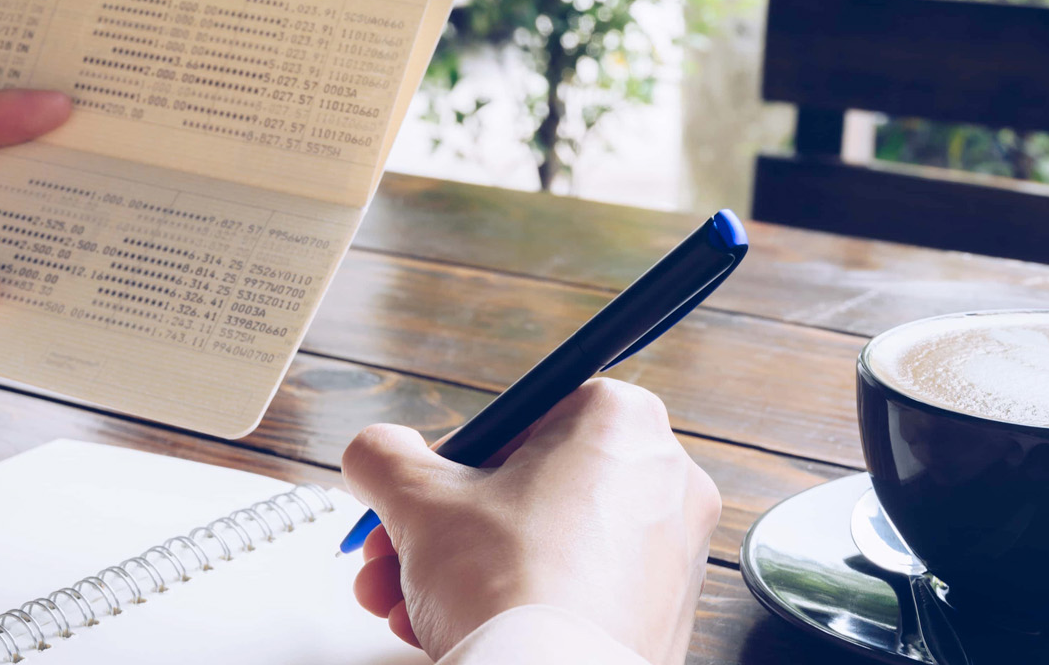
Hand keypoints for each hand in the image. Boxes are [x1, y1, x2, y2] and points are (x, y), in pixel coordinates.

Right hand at [340, 379, 719, 663]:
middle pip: (528, 491)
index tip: (418, 497)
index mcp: (621, 421)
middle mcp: (665, 478)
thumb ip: (385, 459)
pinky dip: (520, 605)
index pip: (520, 420)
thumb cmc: (508, 588)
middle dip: (445, 530)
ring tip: (408, 604)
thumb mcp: (417, 502)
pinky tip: (457, 629)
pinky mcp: (664, 615)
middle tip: (396, 555)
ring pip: (547, 547)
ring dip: (464, 572)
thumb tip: (375, 452)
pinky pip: (578, 594)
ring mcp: (674, 553)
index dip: (452, 464)